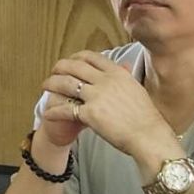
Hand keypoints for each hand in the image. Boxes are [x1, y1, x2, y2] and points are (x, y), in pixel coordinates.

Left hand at [38, 51, 174, 159]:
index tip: (70, 61)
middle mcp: (105, 81)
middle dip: (60, 67)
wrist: (149, 136)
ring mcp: (96, 96)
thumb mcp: (137, 89)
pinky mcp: (90, 114)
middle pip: (75, 67)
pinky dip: (54, 111)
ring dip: (52, 84)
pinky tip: (48, 113)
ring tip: (45, 86)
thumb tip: (123, 67)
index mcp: (117, 73)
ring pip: (66, 84)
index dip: (76, 57)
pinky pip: (66, 109)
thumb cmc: (146, 117)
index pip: (91, 57)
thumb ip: (125, 77)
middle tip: (53, 71)